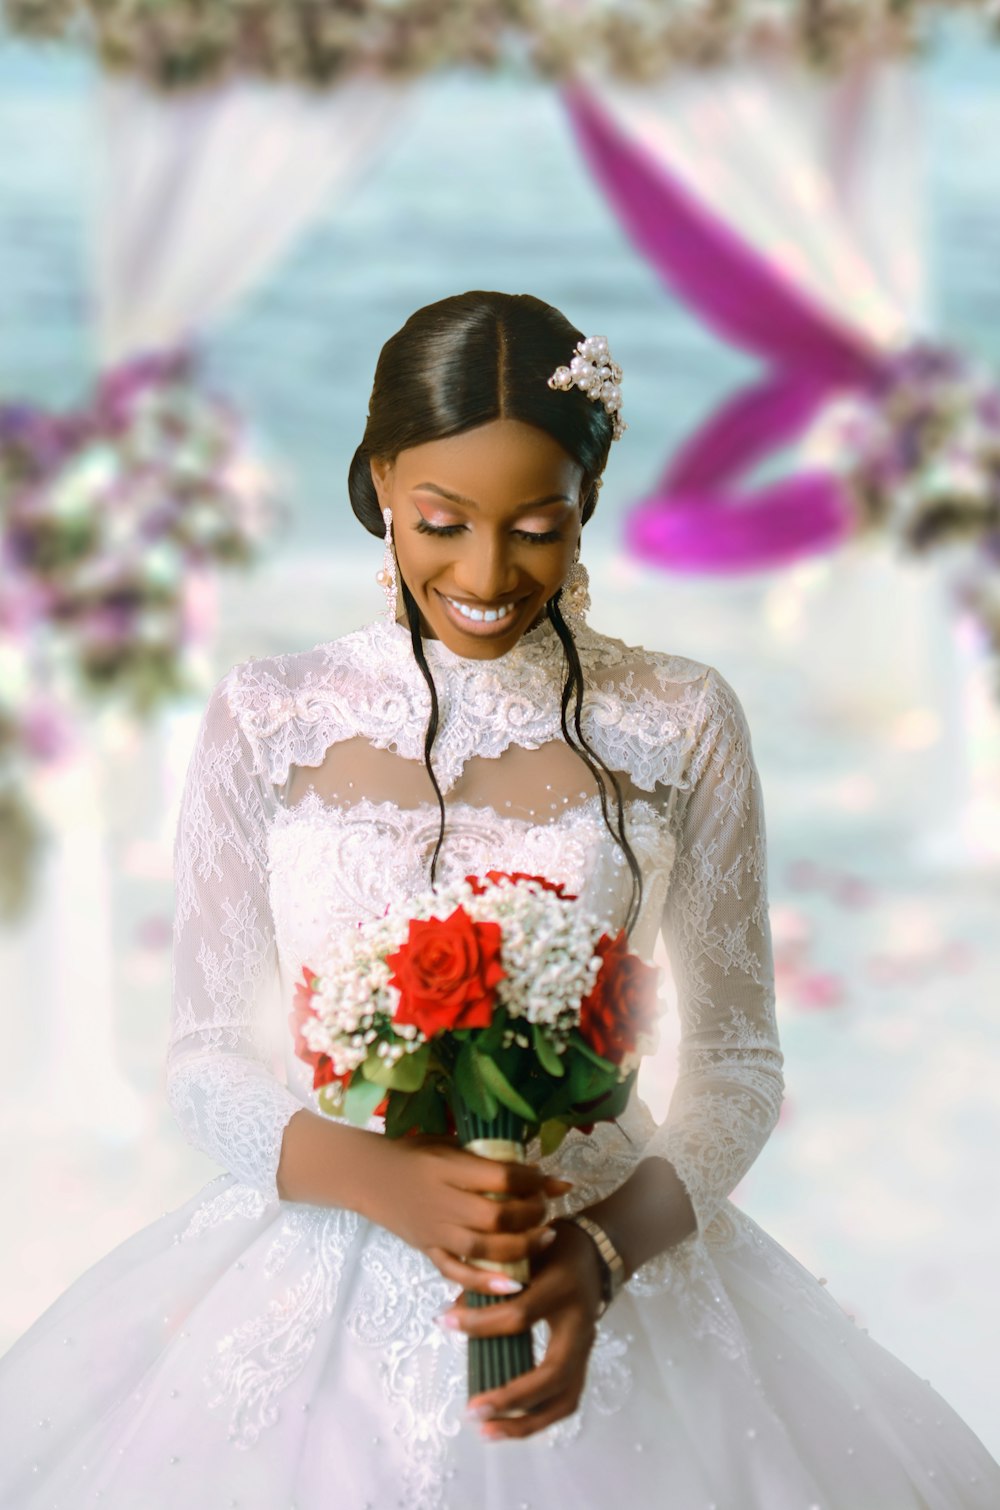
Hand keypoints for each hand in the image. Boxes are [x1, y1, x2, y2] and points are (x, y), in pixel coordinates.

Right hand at [366, 1134, 571, 1294]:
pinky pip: (457, 1273)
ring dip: (520, 1248)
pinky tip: (513, 1284)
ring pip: (482, 1248)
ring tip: (545, 1239)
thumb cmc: (416, 1154)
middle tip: (545, 1209)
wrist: (369, 1176)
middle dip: (530, 1215)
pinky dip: (486, 1283)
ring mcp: (433, 1230)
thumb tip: (555, 1179)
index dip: (530, 1180)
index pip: (500, 1176)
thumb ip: (498, 1160)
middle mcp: (441, 1201)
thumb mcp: (453, 1145)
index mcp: (447, 1167)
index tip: (542, 1179)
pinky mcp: (428, 1250)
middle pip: (495, 1216)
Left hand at [442, 1218, 605, 1439]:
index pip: (520, 1315)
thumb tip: (451, 1314)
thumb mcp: (521, 1251)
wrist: (595, 1252)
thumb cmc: (551, 1248)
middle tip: (472, 1410)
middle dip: (511, 1397)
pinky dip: (538, 1419)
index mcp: (562, 1288)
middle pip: (551, 1373)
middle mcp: (580, 1323)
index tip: (444, 1323)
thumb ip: (489, 1278)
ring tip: (488, 1431)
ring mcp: (586, 1347)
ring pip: (564, 1399)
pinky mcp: (583, 1362)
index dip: (480, 1323)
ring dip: (526, 1422)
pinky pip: (565, 1400)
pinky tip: (509, 1425)